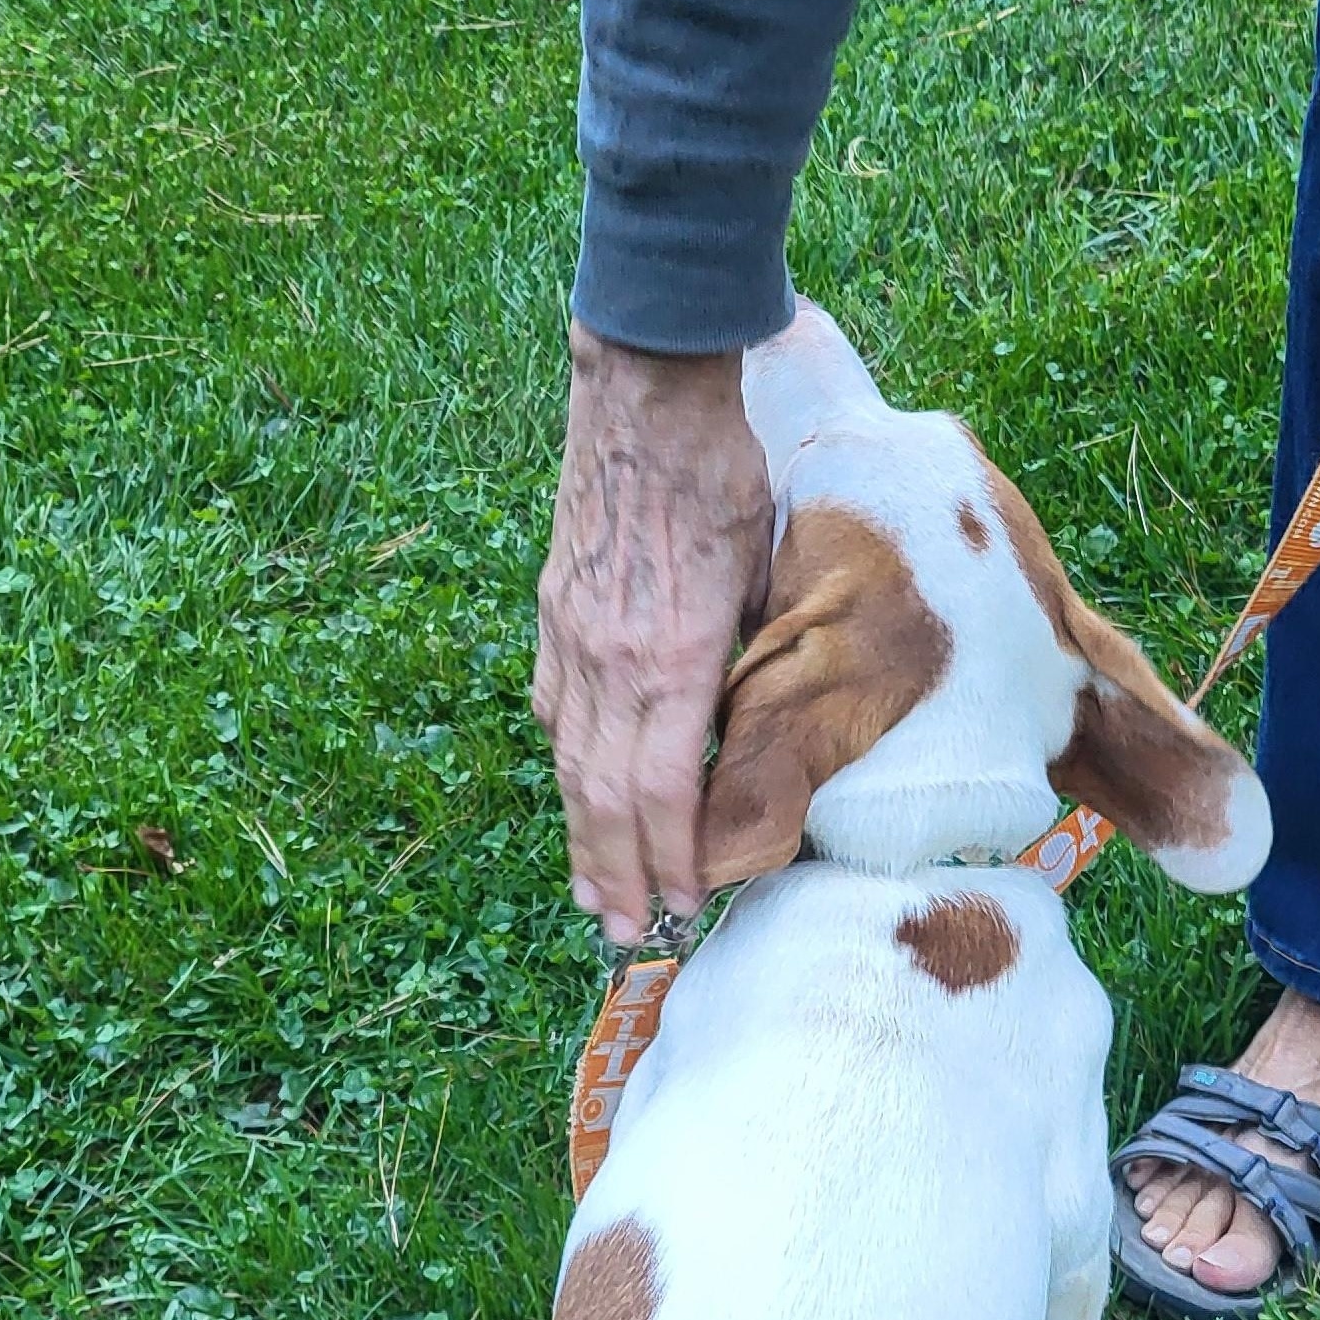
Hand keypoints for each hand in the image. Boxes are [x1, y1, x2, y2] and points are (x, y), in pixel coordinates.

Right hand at [533, 322, 772, 947]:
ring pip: (568, 761)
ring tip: (592, 893)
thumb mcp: (766, 573)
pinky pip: (553, 706)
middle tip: (629, 933)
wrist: (648, 386)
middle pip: (603, 795)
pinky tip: (576, 796)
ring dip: (582, 837)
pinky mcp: (555, 610)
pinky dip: (565, 764)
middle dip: (616, 873)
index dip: (667, 859)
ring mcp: (571, 636)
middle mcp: (607, 660)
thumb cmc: (725, 471)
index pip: (658, 791)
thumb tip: (755, 732)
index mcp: (669, 658)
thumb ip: (754, 662)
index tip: (683, 906)